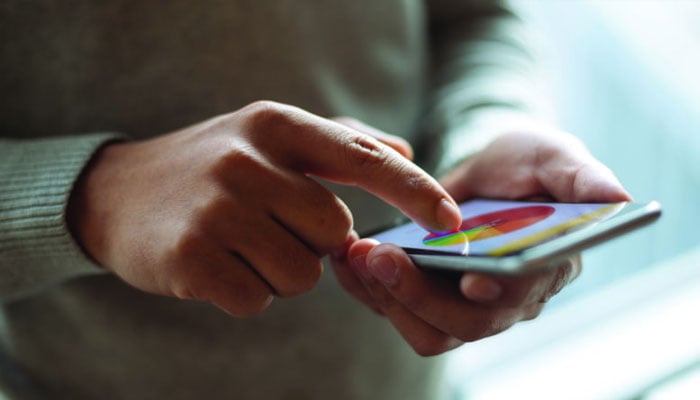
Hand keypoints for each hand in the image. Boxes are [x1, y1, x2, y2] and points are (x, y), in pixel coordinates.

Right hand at [66, 101, 461, 316]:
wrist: (116, 193)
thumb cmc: (212, 166)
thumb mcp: (269, 136)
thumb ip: (341, 141)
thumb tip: (404, 149)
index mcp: (276, 125)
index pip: (365, 159)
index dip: (415, 191)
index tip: (451, 221)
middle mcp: (247, 161)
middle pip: (335, 233)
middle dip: (314, 242)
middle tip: (269, 226)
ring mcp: (216, 210)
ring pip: (302, 274)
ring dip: (280, 271)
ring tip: (239, 244)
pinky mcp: (189, 258)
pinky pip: (258, 300)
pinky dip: (244, 292)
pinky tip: (214, 265)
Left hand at [331, 128, 630, 355]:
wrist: (488, 170)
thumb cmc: (527, 165)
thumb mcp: (554, 155)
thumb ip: (580, 175)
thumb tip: (617, 197)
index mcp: (544, 269)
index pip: (522, 296)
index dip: (497, 293)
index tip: (469, 276)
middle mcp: (505, 299)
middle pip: (464, 325)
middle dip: (419, 294)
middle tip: (381, 256)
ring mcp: (462, 305)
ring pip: (426, 330)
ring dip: (387, 297)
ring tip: (358, 254)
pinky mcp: (427, 297)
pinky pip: (394, 310)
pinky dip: (367, 289)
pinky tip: (349, 257)